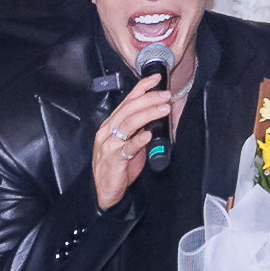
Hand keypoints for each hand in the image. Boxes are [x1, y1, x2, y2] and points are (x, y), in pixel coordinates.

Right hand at [86, 63, 184, 208]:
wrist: (104, 191)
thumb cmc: (117, 166)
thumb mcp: (128, 142)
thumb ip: (138, 129)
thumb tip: (156, 115)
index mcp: (111, 124)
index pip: (126, 101)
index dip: (141, 88)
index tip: (155, 79)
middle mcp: (107, 131)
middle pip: (128, 109)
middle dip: (148, 99)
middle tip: (165, 94)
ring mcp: (109, 145)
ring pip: (128, 123)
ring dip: (148, 114)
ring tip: (163, 109)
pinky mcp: (114, 159)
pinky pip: (127, 147)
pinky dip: (138, 139)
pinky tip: (148, 134)